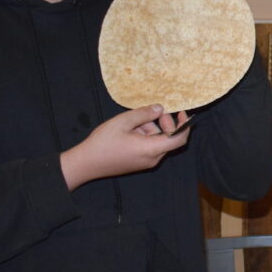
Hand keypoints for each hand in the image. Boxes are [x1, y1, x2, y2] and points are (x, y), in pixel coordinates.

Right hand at [61, 105, 190, 189]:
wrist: (86, 163)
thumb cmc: (103, 142)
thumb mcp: (123, 121)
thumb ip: (144, 113)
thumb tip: (160, 108)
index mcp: (151, 149)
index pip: (179, 139)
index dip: (184, 124)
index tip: (181, 112)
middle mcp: (153, 158)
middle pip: (169, 139)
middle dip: (165, 123)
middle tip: (154, 111)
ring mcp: (146, 162)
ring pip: (158, 142)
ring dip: (152, 128)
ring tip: (134, 121)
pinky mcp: (139, 163)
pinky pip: (150, 147)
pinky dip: (145, 136)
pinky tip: (131, 129)